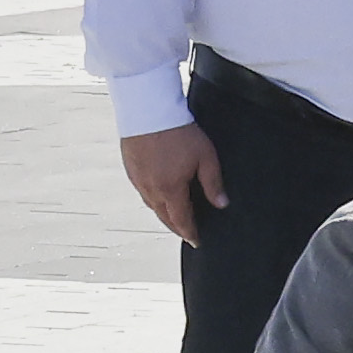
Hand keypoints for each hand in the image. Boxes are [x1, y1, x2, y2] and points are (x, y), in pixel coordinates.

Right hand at [118, 122, 220, 238]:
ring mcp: (138, 180)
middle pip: (164, 217)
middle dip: (176, 227)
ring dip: (163, 213)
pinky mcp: (130, 169)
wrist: (148, 111)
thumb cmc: (177, 131)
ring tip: (174, 216)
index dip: (190, 233)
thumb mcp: (205, 157)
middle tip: (186, 232)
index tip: (196, 241)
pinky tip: (159, 194)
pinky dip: (153, 199)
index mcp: (170, 190)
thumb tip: (221, 204)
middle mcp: (151, 189)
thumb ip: (213, 183)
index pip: (181, 220)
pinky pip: (143, 192)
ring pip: (152, 205)